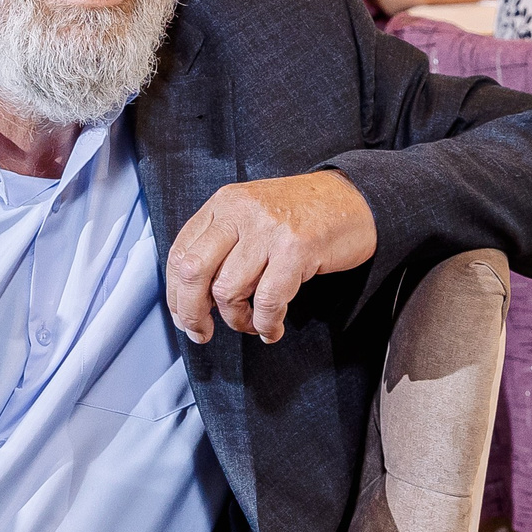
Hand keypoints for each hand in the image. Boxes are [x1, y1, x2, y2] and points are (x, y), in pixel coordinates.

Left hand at [165, 171, 377, 344]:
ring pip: (229, 290)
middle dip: (191, 313)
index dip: (176, 294)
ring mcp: (269, 229)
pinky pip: (268, 301)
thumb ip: (222, 244)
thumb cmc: (302, 215)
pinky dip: (266, 324)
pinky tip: (272, 328)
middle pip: (193, 271)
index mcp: (224, 203)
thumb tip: (193, 298)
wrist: (355, 199)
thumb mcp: (252, 215)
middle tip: (202, 333)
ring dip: (238, 321)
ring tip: (252, 324)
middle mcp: (241, 212)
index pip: (180, 253)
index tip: (184, 317)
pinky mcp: (297, 249)